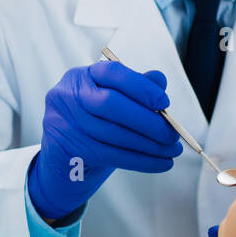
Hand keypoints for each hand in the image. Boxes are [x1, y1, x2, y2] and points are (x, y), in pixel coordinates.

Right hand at [27, 61, 183, 221]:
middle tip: (172, 134)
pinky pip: (110, 155)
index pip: (112, 73)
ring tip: (171, 151)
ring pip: (112, 133)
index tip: (165, 103)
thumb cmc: (93, 126)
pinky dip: (140, 160)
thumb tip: (159, 80)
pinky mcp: (65, 148)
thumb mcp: (112, 104)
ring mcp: (63, 122)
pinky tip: (160, 163)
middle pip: (109, 103)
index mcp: (81, 76)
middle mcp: (67, 94)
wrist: (63, 161)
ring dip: (148, 145)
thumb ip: (135, 89)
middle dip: (146, 120)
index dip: (140, 87)